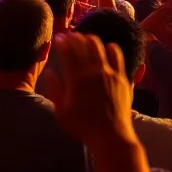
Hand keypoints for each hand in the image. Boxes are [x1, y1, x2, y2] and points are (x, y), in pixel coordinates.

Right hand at [50, 33, 136, 150]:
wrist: (111, 135)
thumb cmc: (83, 126)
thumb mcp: (62, 112)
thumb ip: (54, 90)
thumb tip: (49, 73)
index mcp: (77, 79)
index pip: (68, 53)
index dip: (62, 43)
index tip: (59, 38)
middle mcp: (93, 72)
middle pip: (83, 46)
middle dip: (76, 38)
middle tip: (71, 36)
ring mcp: (109, 73)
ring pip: (100, 47)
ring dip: (91, 40)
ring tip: (86, 39)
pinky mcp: (122, 77)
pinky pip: (118, 56)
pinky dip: (111, 48)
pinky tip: (108, 47)